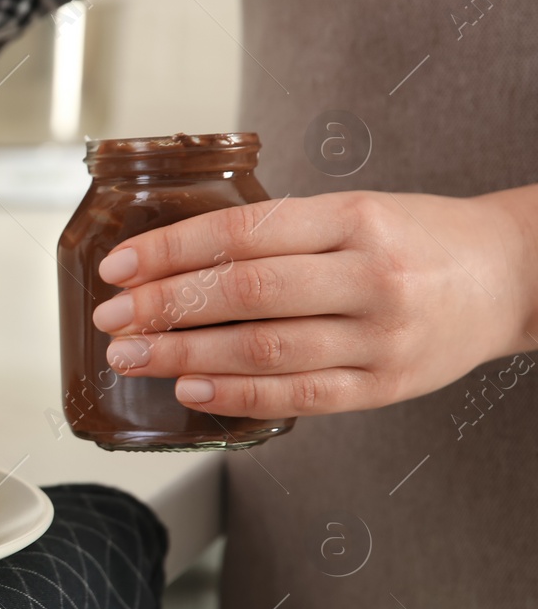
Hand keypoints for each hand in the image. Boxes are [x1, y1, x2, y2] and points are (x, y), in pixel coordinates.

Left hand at [91, 190, 537, 417]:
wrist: (513, 276)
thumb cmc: (417, 238)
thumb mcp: (354, 212)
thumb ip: (279, 234)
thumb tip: (174, 261)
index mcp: (354, 218)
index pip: (241, 233)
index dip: (169, 251)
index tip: (117, 268)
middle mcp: (370, 275)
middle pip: (245, 293)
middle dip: (164, 307)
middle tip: (111, 320)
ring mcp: (381, 336)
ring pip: (265, 350)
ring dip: (185, 356)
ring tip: (134, 357)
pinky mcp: (386, 386)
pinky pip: (299, 397)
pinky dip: (237, 395)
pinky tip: (191, 389)